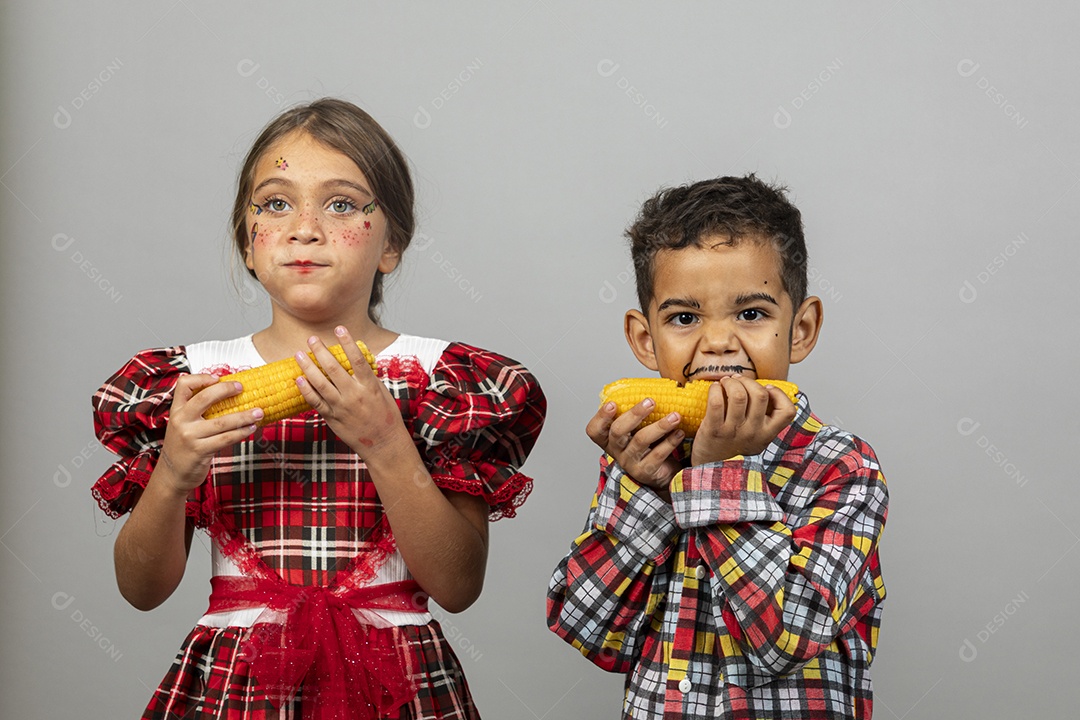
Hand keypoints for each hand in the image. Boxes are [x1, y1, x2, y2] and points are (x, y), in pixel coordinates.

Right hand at [159, 374, 260, 493]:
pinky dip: (241, 432)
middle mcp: (180, 420)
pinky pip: (226, 438)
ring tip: (258, 412)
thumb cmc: (183, 446)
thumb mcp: (183, 425)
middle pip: (204, 398)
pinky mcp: (200, 451)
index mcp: (176, 410)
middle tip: (242, 388)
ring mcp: (189, 436)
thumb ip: (197, 411)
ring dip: (244, 416)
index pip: (183, 385)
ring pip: (221, 421)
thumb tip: (229, 395)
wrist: (172, 474)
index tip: (218, 378)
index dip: (201, 378)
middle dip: (226, 390)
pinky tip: (251, 428)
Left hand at [295, 326, 404, 456]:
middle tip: (311, 339)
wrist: (383, 443)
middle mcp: (354, 395)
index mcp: (369, 386)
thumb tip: (357, 360)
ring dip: (308, 367)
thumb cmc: (386, 417)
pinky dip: (306, 390)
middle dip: (321, 351)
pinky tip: (299, 379)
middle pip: (333, 369)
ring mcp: (341, 407)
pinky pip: (315, 402)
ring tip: (299, 354)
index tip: (339, 328)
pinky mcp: (332, 418)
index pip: (357, 359)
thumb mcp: (382, 392)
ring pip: (320, 384)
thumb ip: (368, 377)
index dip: (347, 342)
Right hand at [586, 398, 684, 496]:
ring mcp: (629, 462)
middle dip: (634, 414)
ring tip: (675, 416)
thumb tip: (644, 384)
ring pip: (641, 441)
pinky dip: (670, 441)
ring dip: (660, 426)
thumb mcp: (638, 427)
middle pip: (618, 431)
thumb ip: (636, 410)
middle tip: (651, 401)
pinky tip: (679, 432)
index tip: (613, 403)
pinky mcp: (645, 472)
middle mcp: (616, 450)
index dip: (601, 417)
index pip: (595, 430)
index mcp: (609, 438)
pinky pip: (657, 454)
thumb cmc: (649, 443)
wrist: (662, 471)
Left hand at [690, 376, 795, 465]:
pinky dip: (715, 389)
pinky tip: (715, 389)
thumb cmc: (734, 447)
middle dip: (748, 380)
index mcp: (767, 434)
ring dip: (731, 382)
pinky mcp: (713, 429)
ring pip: (738, 395)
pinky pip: (716, 401)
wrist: (712, 470)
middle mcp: (753, 432)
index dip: (779, 394)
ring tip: (725, 382)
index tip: (767, 389)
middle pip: (760, 395)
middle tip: (737, 379)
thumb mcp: (757, 438)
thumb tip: (765, 388)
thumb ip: (763, 419)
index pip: (787, 411)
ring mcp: (733, 431)